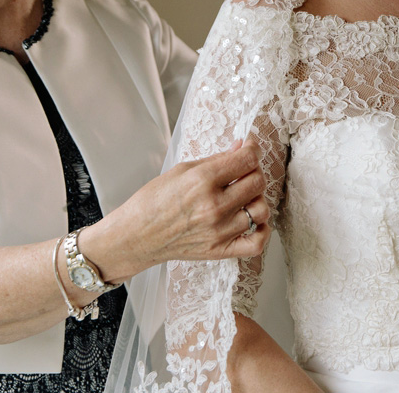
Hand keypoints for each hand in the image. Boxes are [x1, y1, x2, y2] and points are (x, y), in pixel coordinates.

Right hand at [82, 140, 271, 282]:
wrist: (136, 236)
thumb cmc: (153, 201)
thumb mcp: (181, 170)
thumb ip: (216, 160)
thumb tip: (242, 149)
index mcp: (202, 180)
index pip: (247, 159)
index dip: (253, 149)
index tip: (250, 148)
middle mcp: (214, 206)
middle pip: (257, 182)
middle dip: (253, 171)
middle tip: (243, 171)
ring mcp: (219, 230)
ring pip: (261, 209)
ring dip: (256, 199)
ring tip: (243, 196)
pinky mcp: (220, 250)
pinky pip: (257, 242)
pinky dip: (262, 230)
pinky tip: (251, 220)